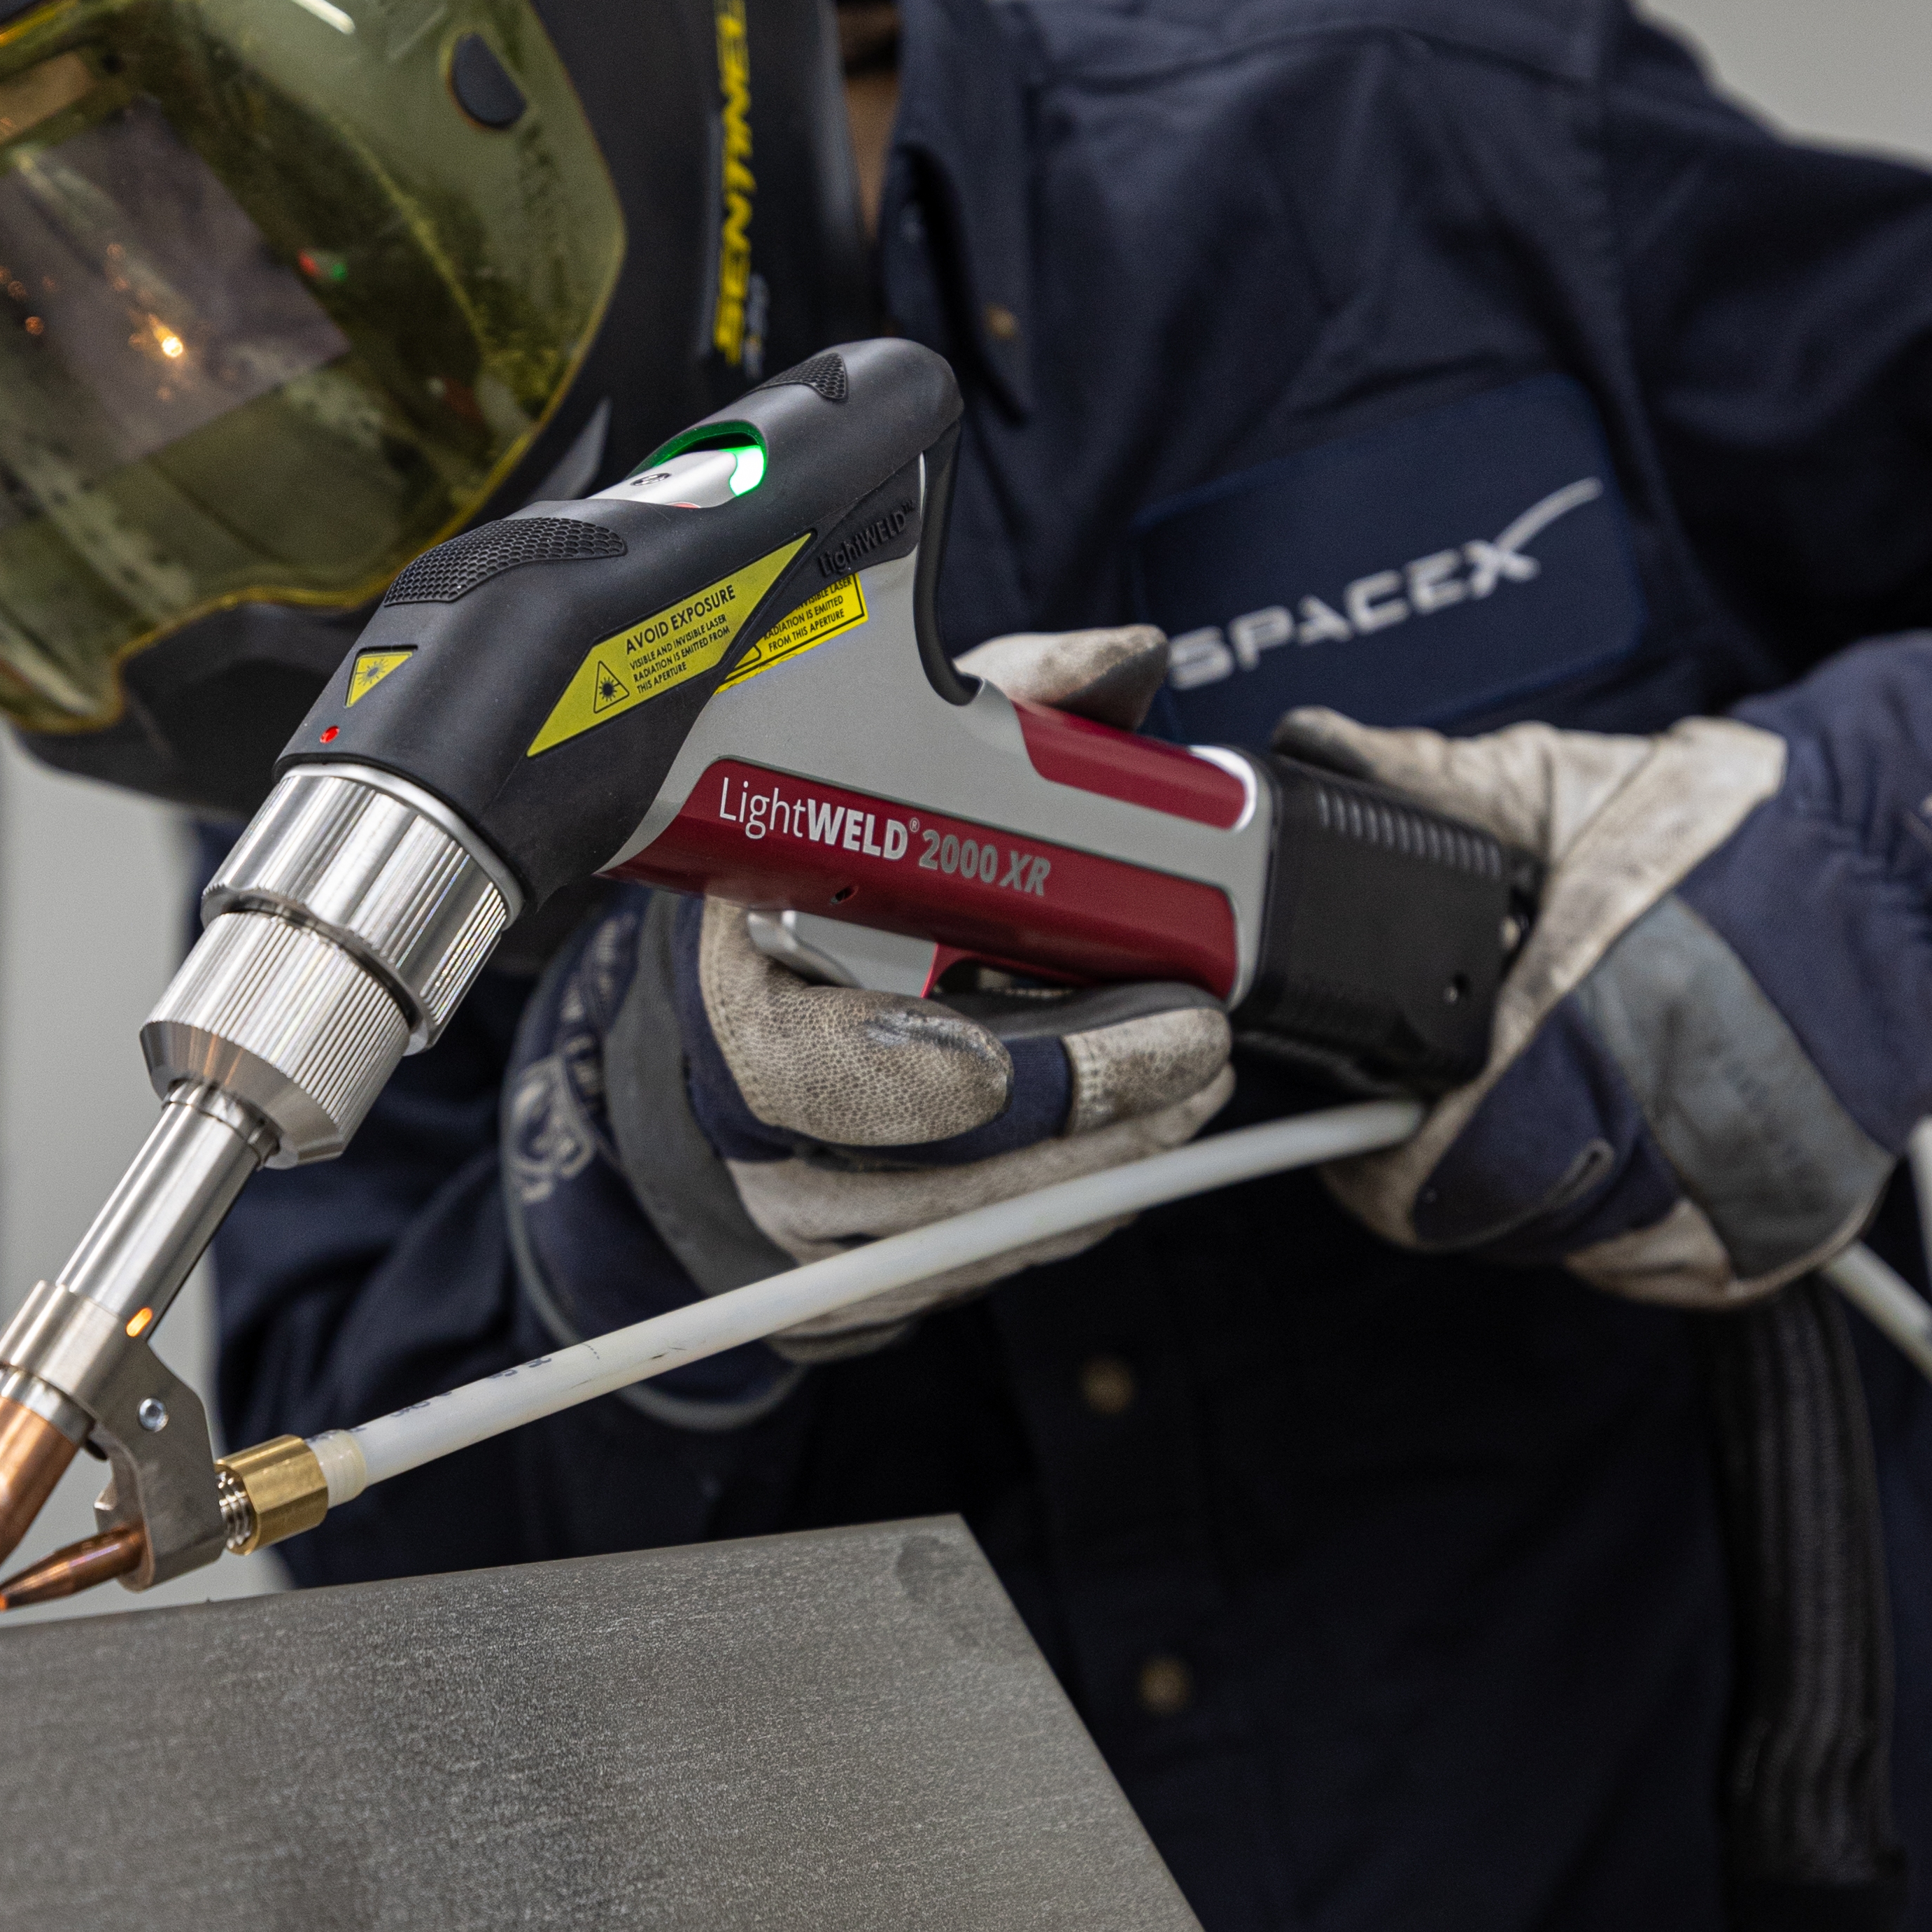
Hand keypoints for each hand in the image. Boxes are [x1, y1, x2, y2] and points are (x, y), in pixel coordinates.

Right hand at [666, 624, 1230, 1341]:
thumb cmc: (821, 865)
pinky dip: (1064, 1209)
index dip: (966, 1072)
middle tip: (1198, 1057)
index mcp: (739, 983)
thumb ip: (1009, 697)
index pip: (832, 1066)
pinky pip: (975, 1262)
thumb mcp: (894, 754)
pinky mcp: (849, 1270)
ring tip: (1194, 1092)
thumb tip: (1127, 661)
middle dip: (1090, 1121)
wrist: (732, 990)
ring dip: (1102, 1170)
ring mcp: (796, 1208)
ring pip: (970, 1232)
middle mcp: (750, 1116)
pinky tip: (1128, 1146)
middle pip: (933, 1169)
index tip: (1102, 1033)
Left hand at [1279, 632, 1931, 1304]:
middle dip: (1433, 1176)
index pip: (1441, 1145)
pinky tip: (1606, 1151)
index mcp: (1593, 988)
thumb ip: (1439, 783)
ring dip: (1520, 1200)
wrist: (1904, 882)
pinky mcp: (1774, 1227)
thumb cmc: (1741, 829)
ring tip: (1522, 1117)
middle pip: (1492, 1206)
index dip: (1371, 1153)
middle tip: (1419, 1125)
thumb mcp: (1570, 783)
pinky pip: (1648, 1273)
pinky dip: (1609, 1232)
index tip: (1350, 1131)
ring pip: (1566, 1245)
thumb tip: (1322, 750)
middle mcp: (1665, 1095)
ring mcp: (1729, 1176)